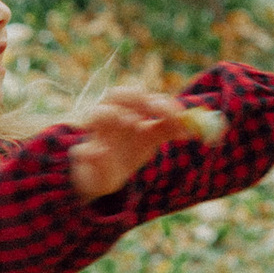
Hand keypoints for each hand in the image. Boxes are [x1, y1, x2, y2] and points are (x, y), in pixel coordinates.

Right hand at [69, 85, 207, 200]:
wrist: (104, 178)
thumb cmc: (127, 153)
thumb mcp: (149, 140)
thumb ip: (168, 129)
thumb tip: (191, 127)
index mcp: (125, 111)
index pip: (140, 95)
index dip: (160, 102)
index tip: (178, 115)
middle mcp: (109, 118)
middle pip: (117, 94)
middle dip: (137, 100)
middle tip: (157, 113)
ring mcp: (94, 136)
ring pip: (97, 115)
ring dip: (113, 115)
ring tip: (133, 123)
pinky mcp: (83, 157)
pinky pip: (82, 151)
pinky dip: (91, 153)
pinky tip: (102, 154)